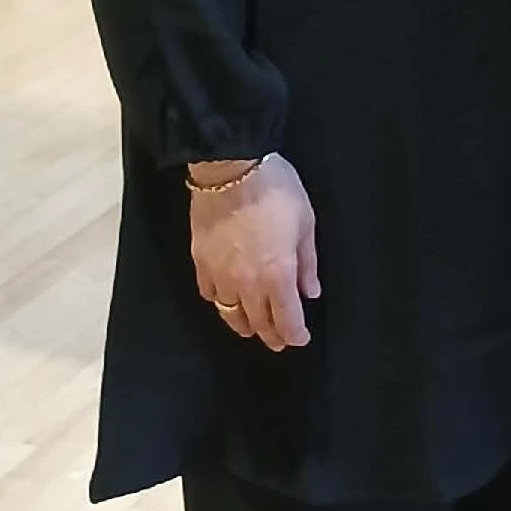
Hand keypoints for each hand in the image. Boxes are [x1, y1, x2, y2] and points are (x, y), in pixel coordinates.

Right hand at [188, 155, 319, 350]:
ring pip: (231, 315)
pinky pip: (210, 295)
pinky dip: (221, 303)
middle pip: (259, 324)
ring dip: (245, 325)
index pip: (287, 320)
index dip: (295, 335)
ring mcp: (220, 276)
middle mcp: (248, 285)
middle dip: (272, 336)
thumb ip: (308, 263)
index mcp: (278, 276)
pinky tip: (227, 299)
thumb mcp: (305, 223)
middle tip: (279, 341)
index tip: (300, 338)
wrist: (230, 170)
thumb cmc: (276, 192)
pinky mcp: (200, 264)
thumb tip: (310, 293)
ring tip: (252, 327)